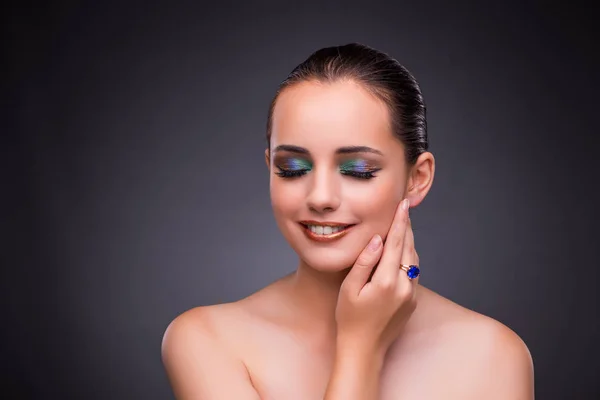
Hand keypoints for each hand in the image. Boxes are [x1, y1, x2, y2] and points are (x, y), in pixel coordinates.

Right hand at [335, 198, 418, 357]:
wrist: (364, 350)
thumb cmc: (349, 319)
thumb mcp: (350, 288)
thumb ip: (365, 261)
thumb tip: (377, 239)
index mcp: (386, 281)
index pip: (395, 243)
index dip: (399, 222)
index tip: (403, 205)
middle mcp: (404, 286)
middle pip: (408, 248)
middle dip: (406, 227)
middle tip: (404, 209)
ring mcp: (410, 295)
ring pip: (414, 260)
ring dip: (409, 242)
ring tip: (403, 226)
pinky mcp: (412, 302)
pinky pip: (413, 273)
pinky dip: (408, 258)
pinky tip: (401, 252)